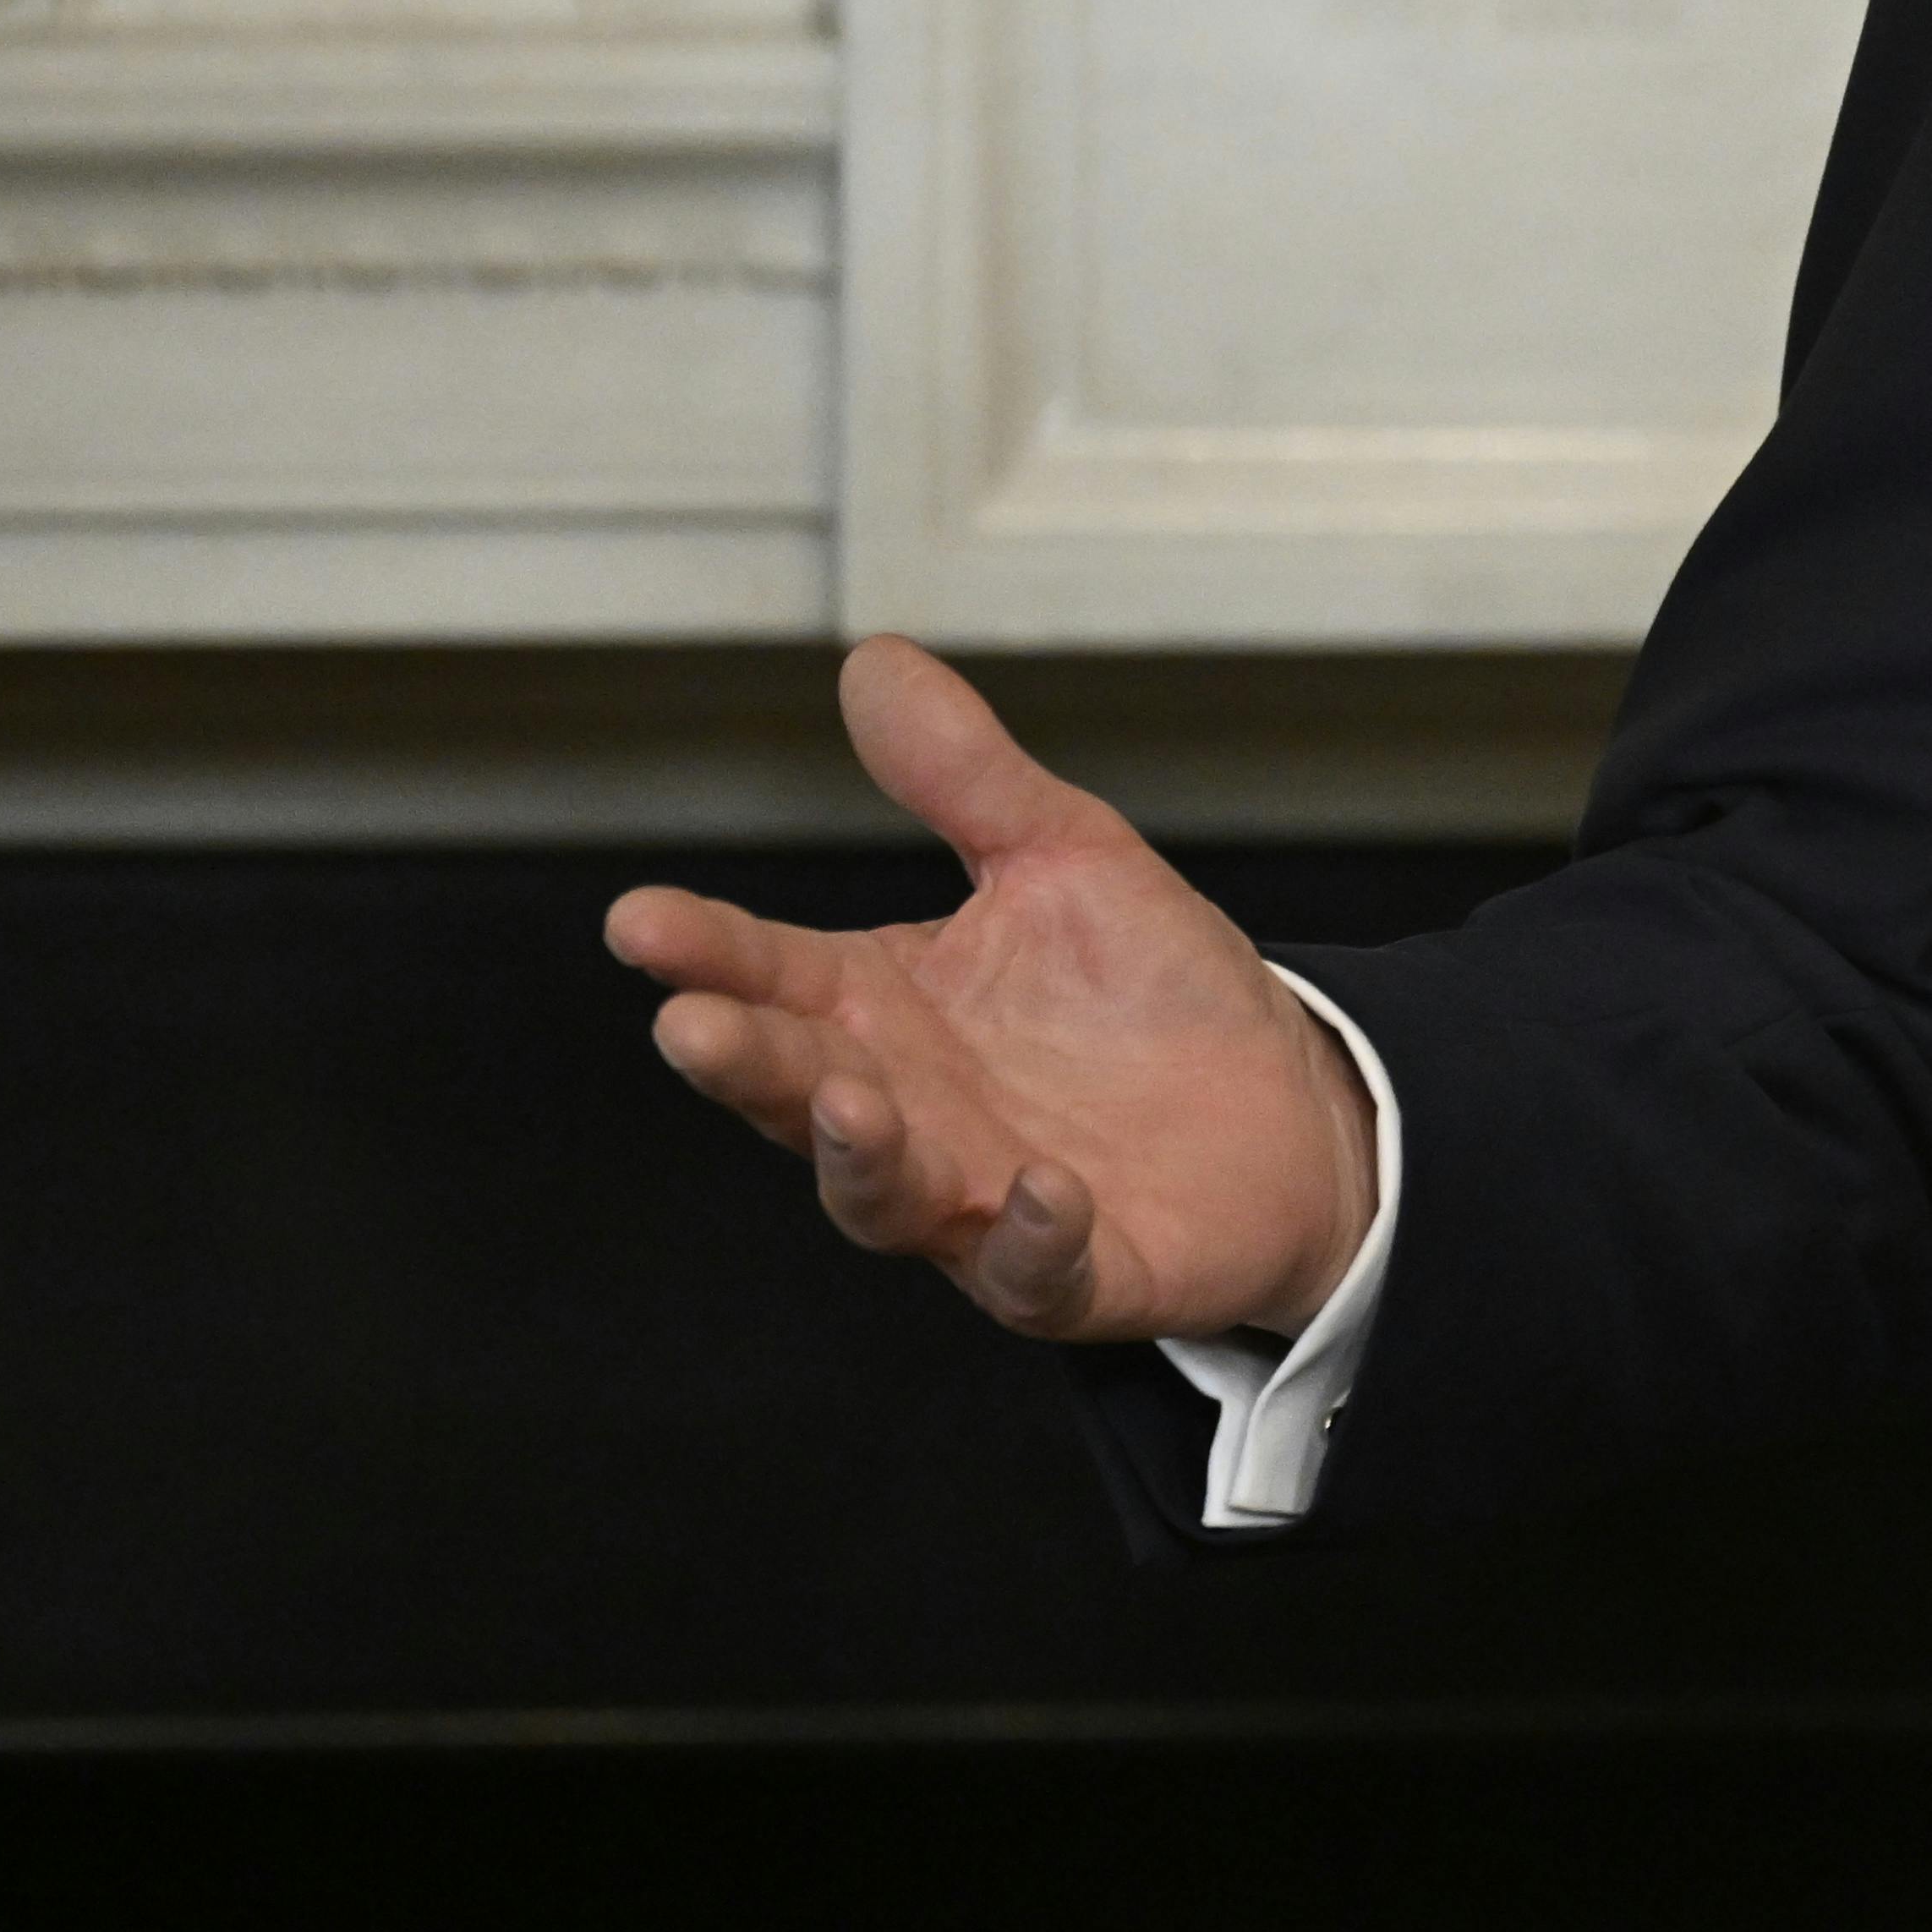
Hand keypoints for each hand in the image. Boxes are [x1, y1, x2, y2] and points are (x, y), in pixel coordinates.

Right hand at [607, 637, 1378, 1344]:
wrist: (1292, 1107)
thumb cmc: (1153, 994)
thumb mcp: (1063, 858)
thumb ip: (963, 776)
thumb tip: (873, 659)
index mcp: (884, 1013)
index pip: (771, 977)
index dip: (704, 952)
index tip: (638, 919)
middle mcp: (911, 1112)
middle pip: (799, 1093)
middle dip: (747, 1064)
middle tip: (695, 1026)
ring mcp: (980, 1202)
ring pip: (884, 1196)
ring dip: (859, 1157)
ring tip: (853, 1101)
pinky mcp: (1077, 1272)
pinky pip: (1037, 1270)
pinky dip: (1032, 1238)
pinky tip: (1046, 1187)